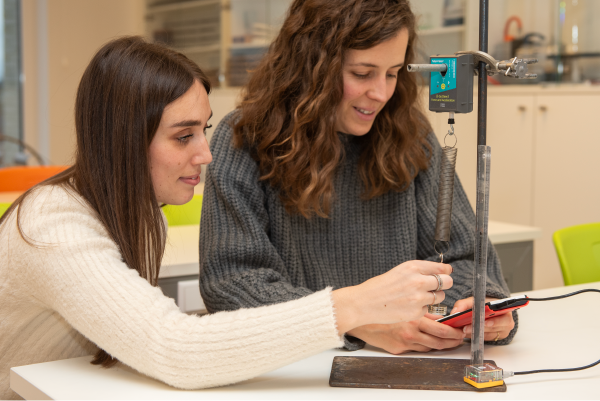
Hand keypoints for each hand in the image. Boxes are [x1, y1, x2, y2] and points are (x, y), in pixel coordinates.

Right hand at [332, 260, 452, 334]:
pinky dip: (422, 308)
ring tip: (418, 297)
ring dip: (433, 297)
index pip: (442, 268)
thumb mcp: (400, 271)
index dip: (445, 271)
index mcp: (413, 267)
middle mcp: (418, 281)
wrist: (364, 302)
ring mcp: (419, 298)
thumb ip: (419, 271)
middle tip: (435, 287)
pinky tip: (408, 306)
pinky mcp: (417, 312)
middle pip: (447, 282)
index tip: (445, 273)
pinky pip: (428, 309)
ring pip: (440, 297)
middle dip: (444, 284)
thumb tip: (440, 272)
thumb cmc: (380, 286)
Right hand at [347, 314, 465, 353]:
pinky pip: (417, 349)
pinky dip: (426, 346)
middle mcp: (411, 334)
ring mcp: (405, 343)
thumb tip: (442, 318)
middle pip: (439, 342)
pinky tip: (430, 343)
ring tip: (449, 342)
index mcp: (414, 320)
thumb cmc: (383, 307)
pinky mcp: (398, 349)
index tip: (460, 331)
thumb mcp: (406, 304)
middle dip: (452, 341)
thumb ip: (425, 312)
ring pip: (430, 348)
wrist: (362, 316)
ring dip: (442, 345)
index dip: (454, 332)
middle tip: (459, 338)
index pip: (441, 330)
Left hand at [451, 297, 514, 340]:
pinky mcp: (497, 337)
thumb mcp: (473, 301)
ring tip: (464, 330)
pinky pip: (486, 339)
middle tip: (466, 328)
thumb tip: (455, 312)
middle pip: (494, 328)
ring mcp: (503, 331)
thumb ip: (463, 305)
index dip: (493, 322)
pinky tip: (468, 333)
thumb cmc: (483, 304)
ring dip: (476, 333)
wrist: (489, 308)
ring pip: (489, 335)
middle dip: (479, 328)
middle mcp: (507, 322)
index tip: (483, 323)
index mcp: (505, 310)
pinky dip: (476, 336)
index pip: (503, 318)